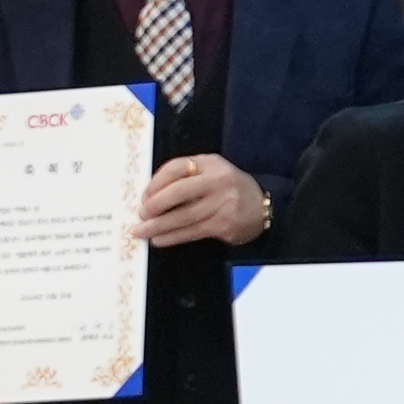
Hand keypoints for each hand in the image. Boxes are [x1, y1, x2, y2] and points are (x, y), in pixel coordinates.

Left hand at [135, 155, 262, 252]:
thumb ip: (188, 176)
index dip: (156, 182)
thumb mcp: (213, 171)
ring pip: (183, 216)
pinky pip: (192, 232)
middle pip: (179, 192)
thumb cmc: (229, 188)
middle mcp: (217, 181)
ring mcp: (222, 204)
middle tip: (140, 214)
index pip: (176, 167)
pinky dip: (172, 237)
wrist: (263, 206)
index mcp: (210, 163)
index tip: (144, 195)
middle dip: (155, 205)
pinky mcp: (224, 224)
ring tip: (141, 231)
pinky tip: (159, 240)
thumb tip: (151, 195)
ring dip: (158, 226)